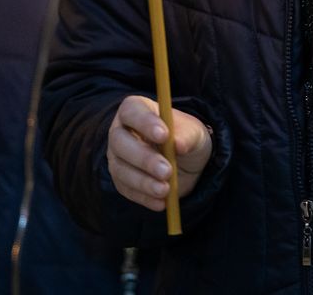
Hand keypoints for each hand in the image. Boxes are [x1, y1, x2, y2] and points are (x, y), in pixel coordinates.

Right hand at [107, 96, 213, 211]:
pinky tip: (161, 202)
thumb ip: (187, 135)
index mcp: (137, 110)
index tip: (164, 135)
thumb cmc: (186, 137)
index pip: (132, 111)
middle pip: (120, 142)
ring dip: (144, 182)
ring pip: (121, 170)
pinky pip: (127, 190)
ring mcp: (118, 158)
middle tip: (166, 170)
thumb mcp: (194, 133)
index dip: (144, 122)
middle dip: (144, 158)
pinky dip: (144, 197)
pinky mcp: (121, 181)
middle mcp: (121, 132)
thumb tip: (178, 145)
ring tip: (166, 190)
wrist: (188, 161)